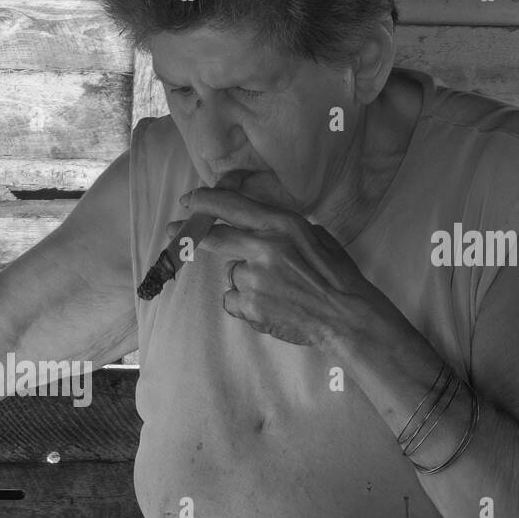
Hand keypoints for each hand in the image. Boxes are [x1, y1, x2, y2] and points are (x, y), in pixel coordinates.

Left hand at [166, 187, 392, 350]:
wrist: (346, 316)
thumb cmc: (336, 275)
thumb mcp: (313, 236)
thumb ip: (280, 229)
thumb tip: (252, 227)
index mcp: (282, 225)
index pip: (232, 206)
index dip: (204, 202)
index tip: (188, 201)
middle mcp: (264, 248)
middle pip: (213, 238)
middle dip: (189, 234)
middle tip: (173, 230)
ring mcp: (254, 279)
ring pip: (231, 274)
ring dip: (245, 280)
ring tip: (276, 290)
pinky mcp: (250, 306)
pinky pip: (233, 300)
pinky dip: (246, 303)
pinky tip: (271, 306)